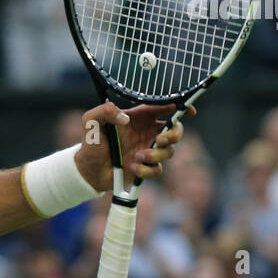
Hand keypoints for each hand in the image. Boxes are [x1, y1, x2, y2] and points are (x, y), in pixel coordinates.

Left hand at [74, 101, 192, 191]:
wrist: (89, 169)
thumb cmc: (91, 142)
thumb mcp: (91, 121)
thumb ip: (105, 111)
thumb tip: (125, 118)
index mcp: (139, 117)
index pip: (164, 108)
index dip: (180, 108)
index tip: (189, 111)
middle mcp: (147, 133)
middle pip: (176, 130)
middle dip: (174, 135)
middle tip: (159, 139)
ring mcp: (149, 150)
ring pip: (169, 151)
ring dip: (156, 155)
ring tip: (137, 156)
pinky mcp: (146, 167)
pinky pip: (158, 169)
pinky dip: (147, 169)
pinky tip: (132, 167)